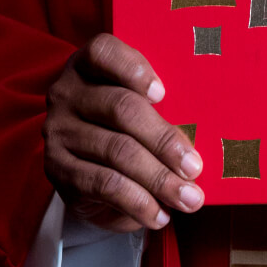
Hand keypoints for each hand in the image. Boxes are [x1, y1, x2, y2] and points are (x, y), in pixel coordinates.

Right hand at [43, 33, 203, 231]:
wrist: (86, 168)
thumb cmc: (125, 127)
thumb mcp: (139, 108)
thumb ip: (162, 106)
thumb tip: (208, 128)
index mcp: (89, 64)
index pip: (104, 51)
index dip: (133, 68)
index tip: (163, 92)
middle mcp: (68, 93)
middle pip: (120, 108)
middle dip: (164, 139)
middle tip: (195, 166)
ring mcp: (60, 131)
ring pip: (116, 151)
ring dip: (159, 179)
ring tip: (189, 198)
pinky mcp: (58, 169)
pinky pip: (104, 185)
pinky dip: (138, 202)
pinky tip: (160, 214)